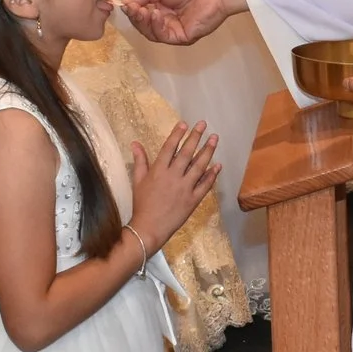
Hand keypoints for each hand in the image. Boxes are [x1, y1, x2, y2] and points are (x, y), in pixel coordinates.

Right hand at [121, 0, 245, 44]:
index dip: (131, 11)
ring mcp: (173, 31)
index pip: (140, 14)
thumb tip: (123, 3)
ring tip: (143, 11)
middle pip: (144, 26)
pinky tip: (156, 15)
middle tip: (132, 9)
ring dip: (144, 22)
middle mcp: (165, 21)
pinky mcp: (182, 38)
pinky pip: (163, 36)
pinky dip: (157, 26)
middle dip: (136, 18)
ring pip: (151, 33)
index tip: (124, 4)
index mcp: (160, 8)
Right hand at [127, 121, 219, 251]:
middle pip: (186, 153)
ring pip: (199, 166)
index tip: (185, 124)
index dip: (178, 134)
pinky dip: (212, 175)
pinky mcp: (193, 200)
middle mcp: (173, 176)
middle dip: (196, 137)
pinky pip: (205, 185)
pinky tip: (218, 165)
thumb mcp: (138, 181)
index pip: (169, 148)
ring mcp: (185, 188)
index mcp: (158, 170)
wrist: (149, 228)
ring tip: (214, 138)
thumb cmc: (142, 204)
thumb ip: (140, 161)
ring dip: (208, 151)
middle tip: (204, 124)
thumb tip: (135, 143)